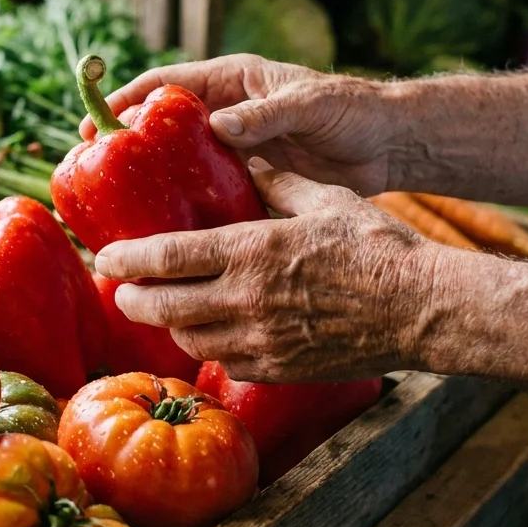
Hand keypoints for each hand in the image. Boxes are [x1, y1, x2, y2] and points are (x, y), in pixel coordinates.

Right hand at [83, 54, 397, 195]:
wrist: (388, 144)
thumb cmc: (352, 110)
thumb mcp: (310, 105)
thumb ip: (267, 114)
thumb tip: (218, 125)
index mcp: (233, 81)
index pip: (167, 84)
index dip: (128, 100)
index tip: (96, 124)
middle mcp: (227, 112)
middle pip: (163, 126)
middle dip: (128, 144)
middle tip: (93, 173)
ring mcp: (236, 148)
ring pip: (181, 162)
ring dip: (154, 181)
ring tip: (118, 208)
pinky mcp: (251, 179)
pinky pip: (209, 191)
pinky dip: (188, 207)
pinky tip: (169, 233)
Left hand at [93, 158, 438, 382]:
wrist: (421, 309)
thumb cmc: (377, 246)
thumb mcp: (324, 199)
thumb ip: (276, 181)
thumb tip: (245, 158)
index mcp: (251, 251)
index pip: (166, 259)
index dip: (127, 260)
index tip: (106, 257)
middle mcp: (246, 300)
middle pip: (164, 308)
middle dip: (132, 300)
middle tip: (120, 290)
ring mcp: (261, 341)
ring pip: (190, 340)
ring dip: (167, 326)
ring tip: (162, 310)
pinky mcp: (280, 368)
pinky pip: (225, 362)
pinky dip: (208, 348)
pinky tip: (209, 334)